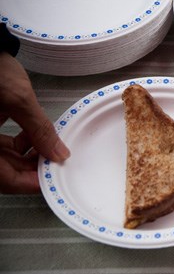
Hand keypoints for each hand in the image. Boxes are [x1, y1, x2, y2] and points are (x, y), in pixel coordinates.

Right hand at [0, 53, 69, 193]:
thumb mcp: (19, 100)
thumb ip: (40, 130)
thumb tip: (57, 153)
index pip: (3, 179)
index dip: (28, 183)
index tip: (51, 180)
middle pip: (3, 170)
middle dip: (30, 168)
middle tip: (55, 162)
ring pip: (2, 158)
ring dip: (26, 155)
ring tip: (48, 146)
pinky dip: (17, 143)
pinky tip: (33, 135)